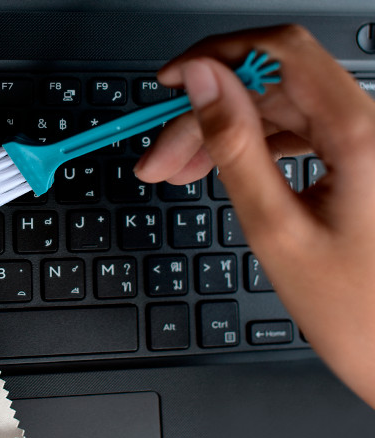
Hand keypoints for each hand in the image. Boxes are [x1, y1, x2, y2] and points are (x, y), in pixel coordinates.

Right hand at [134, 25, 374, 407]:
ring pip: (278, 109)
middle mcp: (369, 127)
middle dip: (206, 114)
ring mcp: (365, 143)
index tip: (172, 82)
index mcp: (360, 135)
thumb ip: (234, 148)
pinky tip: (219, 171)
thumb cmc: (356, 310)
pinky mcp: (358, 159)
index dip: (218, 55)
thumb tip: (203, 84)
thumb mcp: (274, 228)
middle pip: (271, 86)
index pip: (280, 51)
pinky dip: (251, 148)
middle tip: (159, 157)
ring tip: (177, 171)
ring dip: (222, 133)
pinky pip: (295, 132)